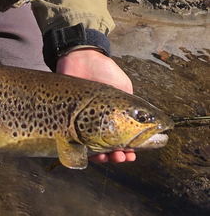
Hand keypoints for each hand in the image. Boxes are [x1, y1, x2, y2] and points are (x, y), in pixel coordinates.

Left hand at [56, 48, 135, 163]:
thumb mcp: (123, 86)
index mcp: (113, 115)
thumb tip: (146, 122)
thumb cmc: (103, 70)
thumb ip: (132, 103)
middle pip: (108, 145)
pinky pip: (74, 141)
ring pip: (92, 147)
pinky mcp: (67, 120)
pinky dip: (83, 150)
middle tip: (123, 156)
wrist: (79, 58)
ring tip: (111, 157)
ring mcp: (81, 123)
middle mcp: (98, 121)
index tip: (134, 153)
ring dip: (103, 156)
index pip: (122, 137)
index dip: (129, 147)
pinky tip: (92, 154)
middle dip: (118, 155)